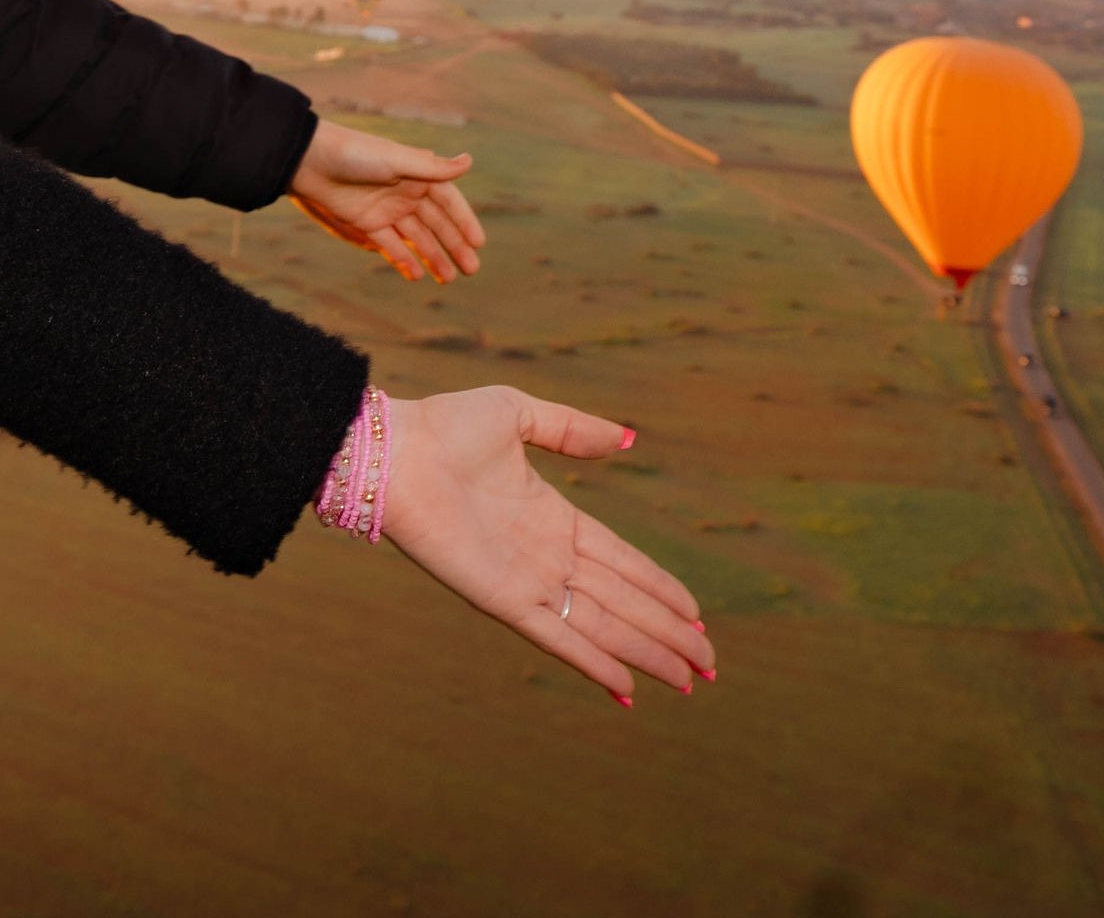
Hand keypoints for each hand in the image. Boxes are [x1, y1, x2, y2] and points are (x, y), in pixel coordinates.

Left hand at [290, 118, 483, 283]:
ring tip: (449, 278)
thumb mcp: (397, 161)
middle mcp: (407, 193)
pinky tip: (418, 275)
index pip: (449, 202)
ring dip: (434, 257)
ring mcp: (388, 210)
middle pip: (437, 224)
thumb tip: (469, 161)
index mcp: (418, 175)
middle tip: (472, 269)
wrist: (311, 161)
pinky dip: (404, 259)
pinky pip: (391, 245)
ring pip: (417, 238)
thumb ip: (432, 169)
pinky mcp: (368, 223)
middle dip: (454, 246)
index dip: (464, 222)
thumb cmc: (357, 154)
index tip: (479, 243)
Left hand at [377, 386, 713, 703]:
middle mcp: (548, 557)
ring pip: (603, 626)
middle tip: (708, 665)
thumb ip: (573, 430)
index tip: (698, 615)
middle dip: (667, 633)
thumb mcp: (520, 415)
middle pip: (624, 603)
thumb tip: (629, 439)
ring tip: (688, 680)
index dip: (662, 589)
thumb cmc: (446, 428)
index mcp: (556, 519)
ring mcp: (527, 582)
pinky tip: (626, 688)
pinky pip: (557, 637)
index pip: (624, 562)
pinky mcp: (502, 600)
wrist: (395, 453)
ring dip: (646, 653)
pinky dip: (593, 663)